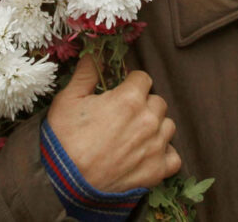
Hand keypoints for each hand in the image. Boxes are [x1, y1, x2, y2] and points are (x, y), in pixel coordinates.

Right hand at [47, 55, 180, 192]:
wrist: (65, 183)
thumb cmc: (64, 140)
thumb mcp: (68, 100)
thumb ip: (86, 74)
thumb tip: (95, 54)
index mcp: (129, 99)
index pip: (143, 78)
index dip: (131, 83)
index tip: (120, 92)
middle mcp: (149, 120)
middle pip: (158, 101)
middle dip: (144, 104)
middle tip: (124, 116)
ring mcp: (156, 146)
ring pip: (168, 126)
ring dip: (155, 127)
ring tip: (134, 136)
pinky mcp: (157, 171)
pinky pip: (173, 157)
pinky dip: (164, 154)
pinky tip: (147, 154)